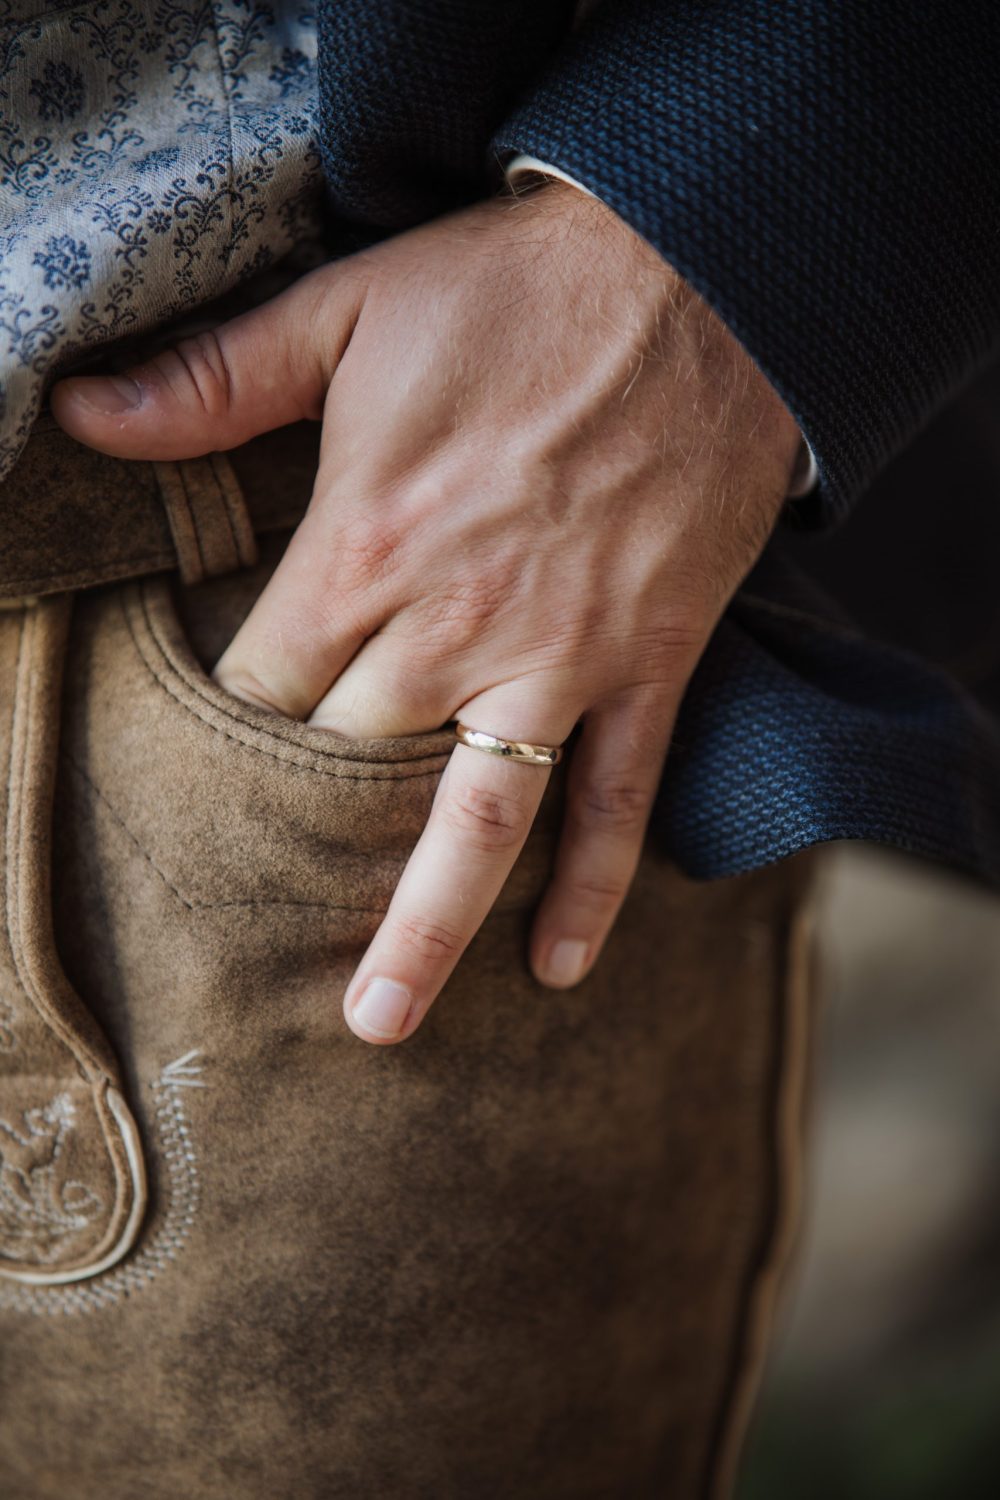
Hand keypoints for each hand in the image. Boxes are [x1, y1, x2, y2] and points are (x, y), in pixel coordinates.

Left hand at [52, 179, 800, 1044]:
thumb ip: (214, 380)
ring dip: (426, 930)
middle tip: (261, 887)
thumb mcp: (346, 310)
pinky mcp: (648, 667)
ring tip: (379, 1022)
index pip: (265, 684)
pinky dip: (591, 888)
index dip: (235, 716)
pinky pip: (617, 801)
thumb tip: (80, 411)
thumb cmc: (512, 295)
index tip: (225, 743)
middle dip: (300, 820)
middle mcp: (455, 627)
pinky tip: (560, 966)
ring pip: (477, 824)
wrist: (701, 278)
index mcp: (365, 547)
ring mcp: (560, 661)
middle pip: (347, 764)